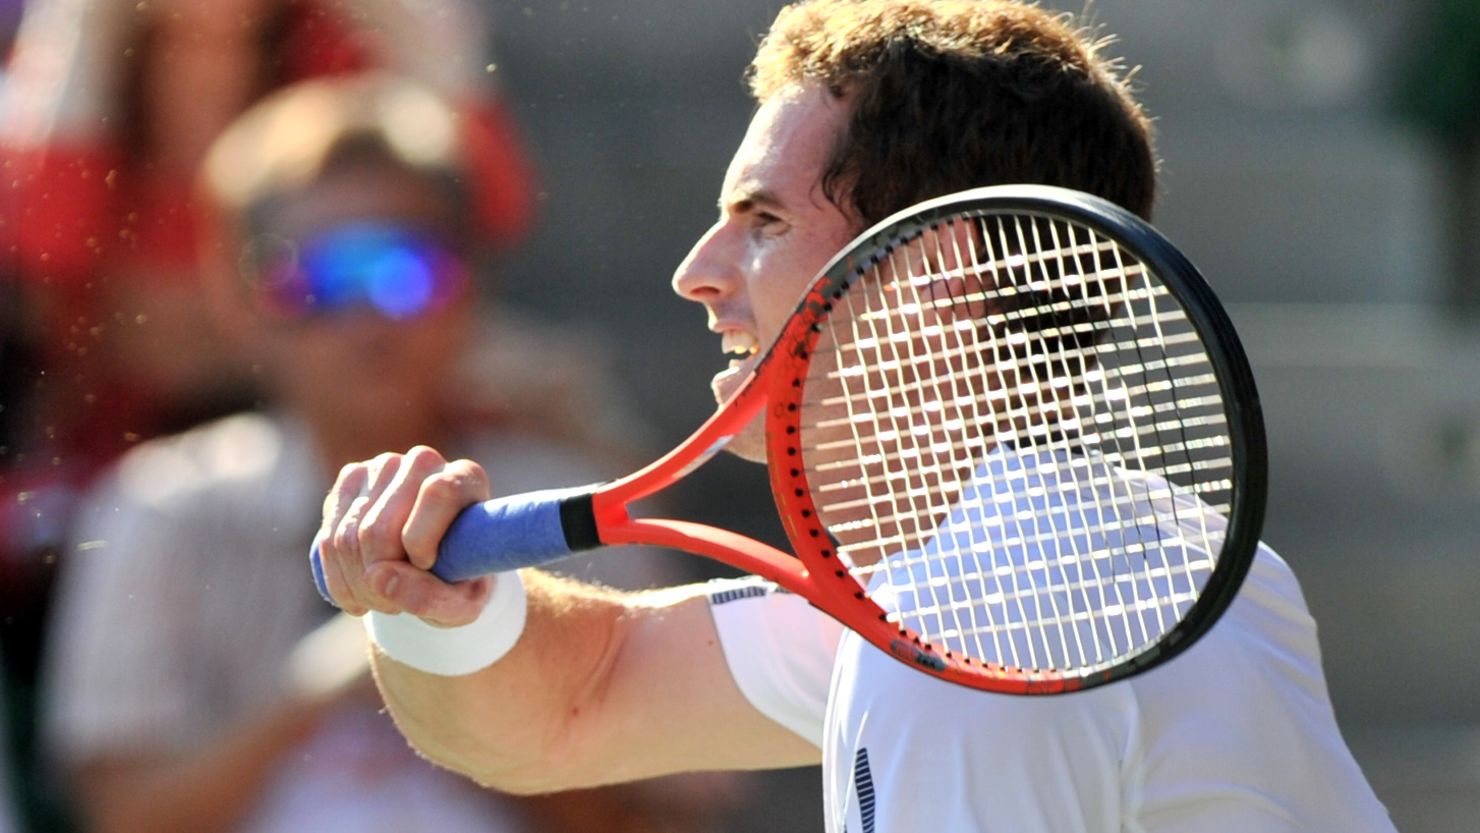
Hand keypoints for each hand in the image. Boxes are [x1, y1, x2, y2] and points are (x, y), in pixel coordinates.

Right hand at [315, 446, 494, 625]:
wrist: (436, 567)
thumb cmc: (456, 581)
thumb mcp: (460, 604)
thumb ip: (431, 597)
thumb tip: (377, 577)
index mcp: (466, 479)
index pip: (438, 493)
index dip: (423, 540)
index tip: (426, 567)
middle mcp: (424, 463)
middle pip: (379, 528)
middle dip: (380, 581)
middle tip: (396, 604)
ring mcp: (382, 467)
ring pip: (348, 538)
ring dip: (359, 586)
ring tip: (382, 599)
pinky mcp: (350, 480)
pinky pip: (328, 540)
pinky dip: (338, 579)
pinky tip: (360, 591)